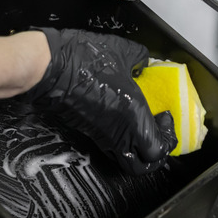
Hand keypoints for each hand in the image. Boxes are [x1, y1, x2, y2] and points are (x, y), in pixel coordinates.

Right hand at [21, 28, 177, 174]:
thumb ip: (140, 58)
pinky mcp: (88, 131)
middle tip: (159, 134)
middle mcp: (118, 133)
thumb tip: (144, 61)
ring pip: (124, 160)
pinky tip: (123, 120)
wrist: (48, 67)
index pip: (158, 149)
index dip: (168, 138)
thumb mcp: (122, 50)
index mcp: (133, 117)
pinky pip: (111, 147)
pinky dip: (122, 141)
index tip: (166, 117)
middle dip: (155, 156)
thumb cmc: (82, 59)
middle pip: (142, 166)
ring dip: (138, 151)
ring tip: (143, 130)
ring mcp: (101, 135)